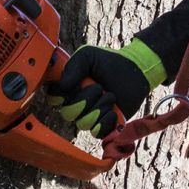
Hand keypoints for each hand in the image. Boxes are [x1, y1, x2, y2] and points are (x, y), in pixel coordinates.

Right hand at [48, 39, 166, 136]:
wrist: (135, 71)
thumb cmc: (109, 62)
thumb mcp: (87, 56)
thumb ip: (72, 67)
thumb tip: (63, 87)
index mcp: (69, 88)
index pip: (53, 98)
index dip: (60, 96)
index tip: (72, 86)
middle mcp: (76, 103)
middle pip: (68, 114)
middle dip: (84, 100)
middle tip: (99, 87)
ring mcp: (90, 116)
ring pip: (83, 123)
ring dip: (99, 109)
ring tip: (111, 96)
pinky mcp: (104, 125)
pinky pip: (97, 132)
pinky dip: (106, 122)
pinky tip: (114, 110)